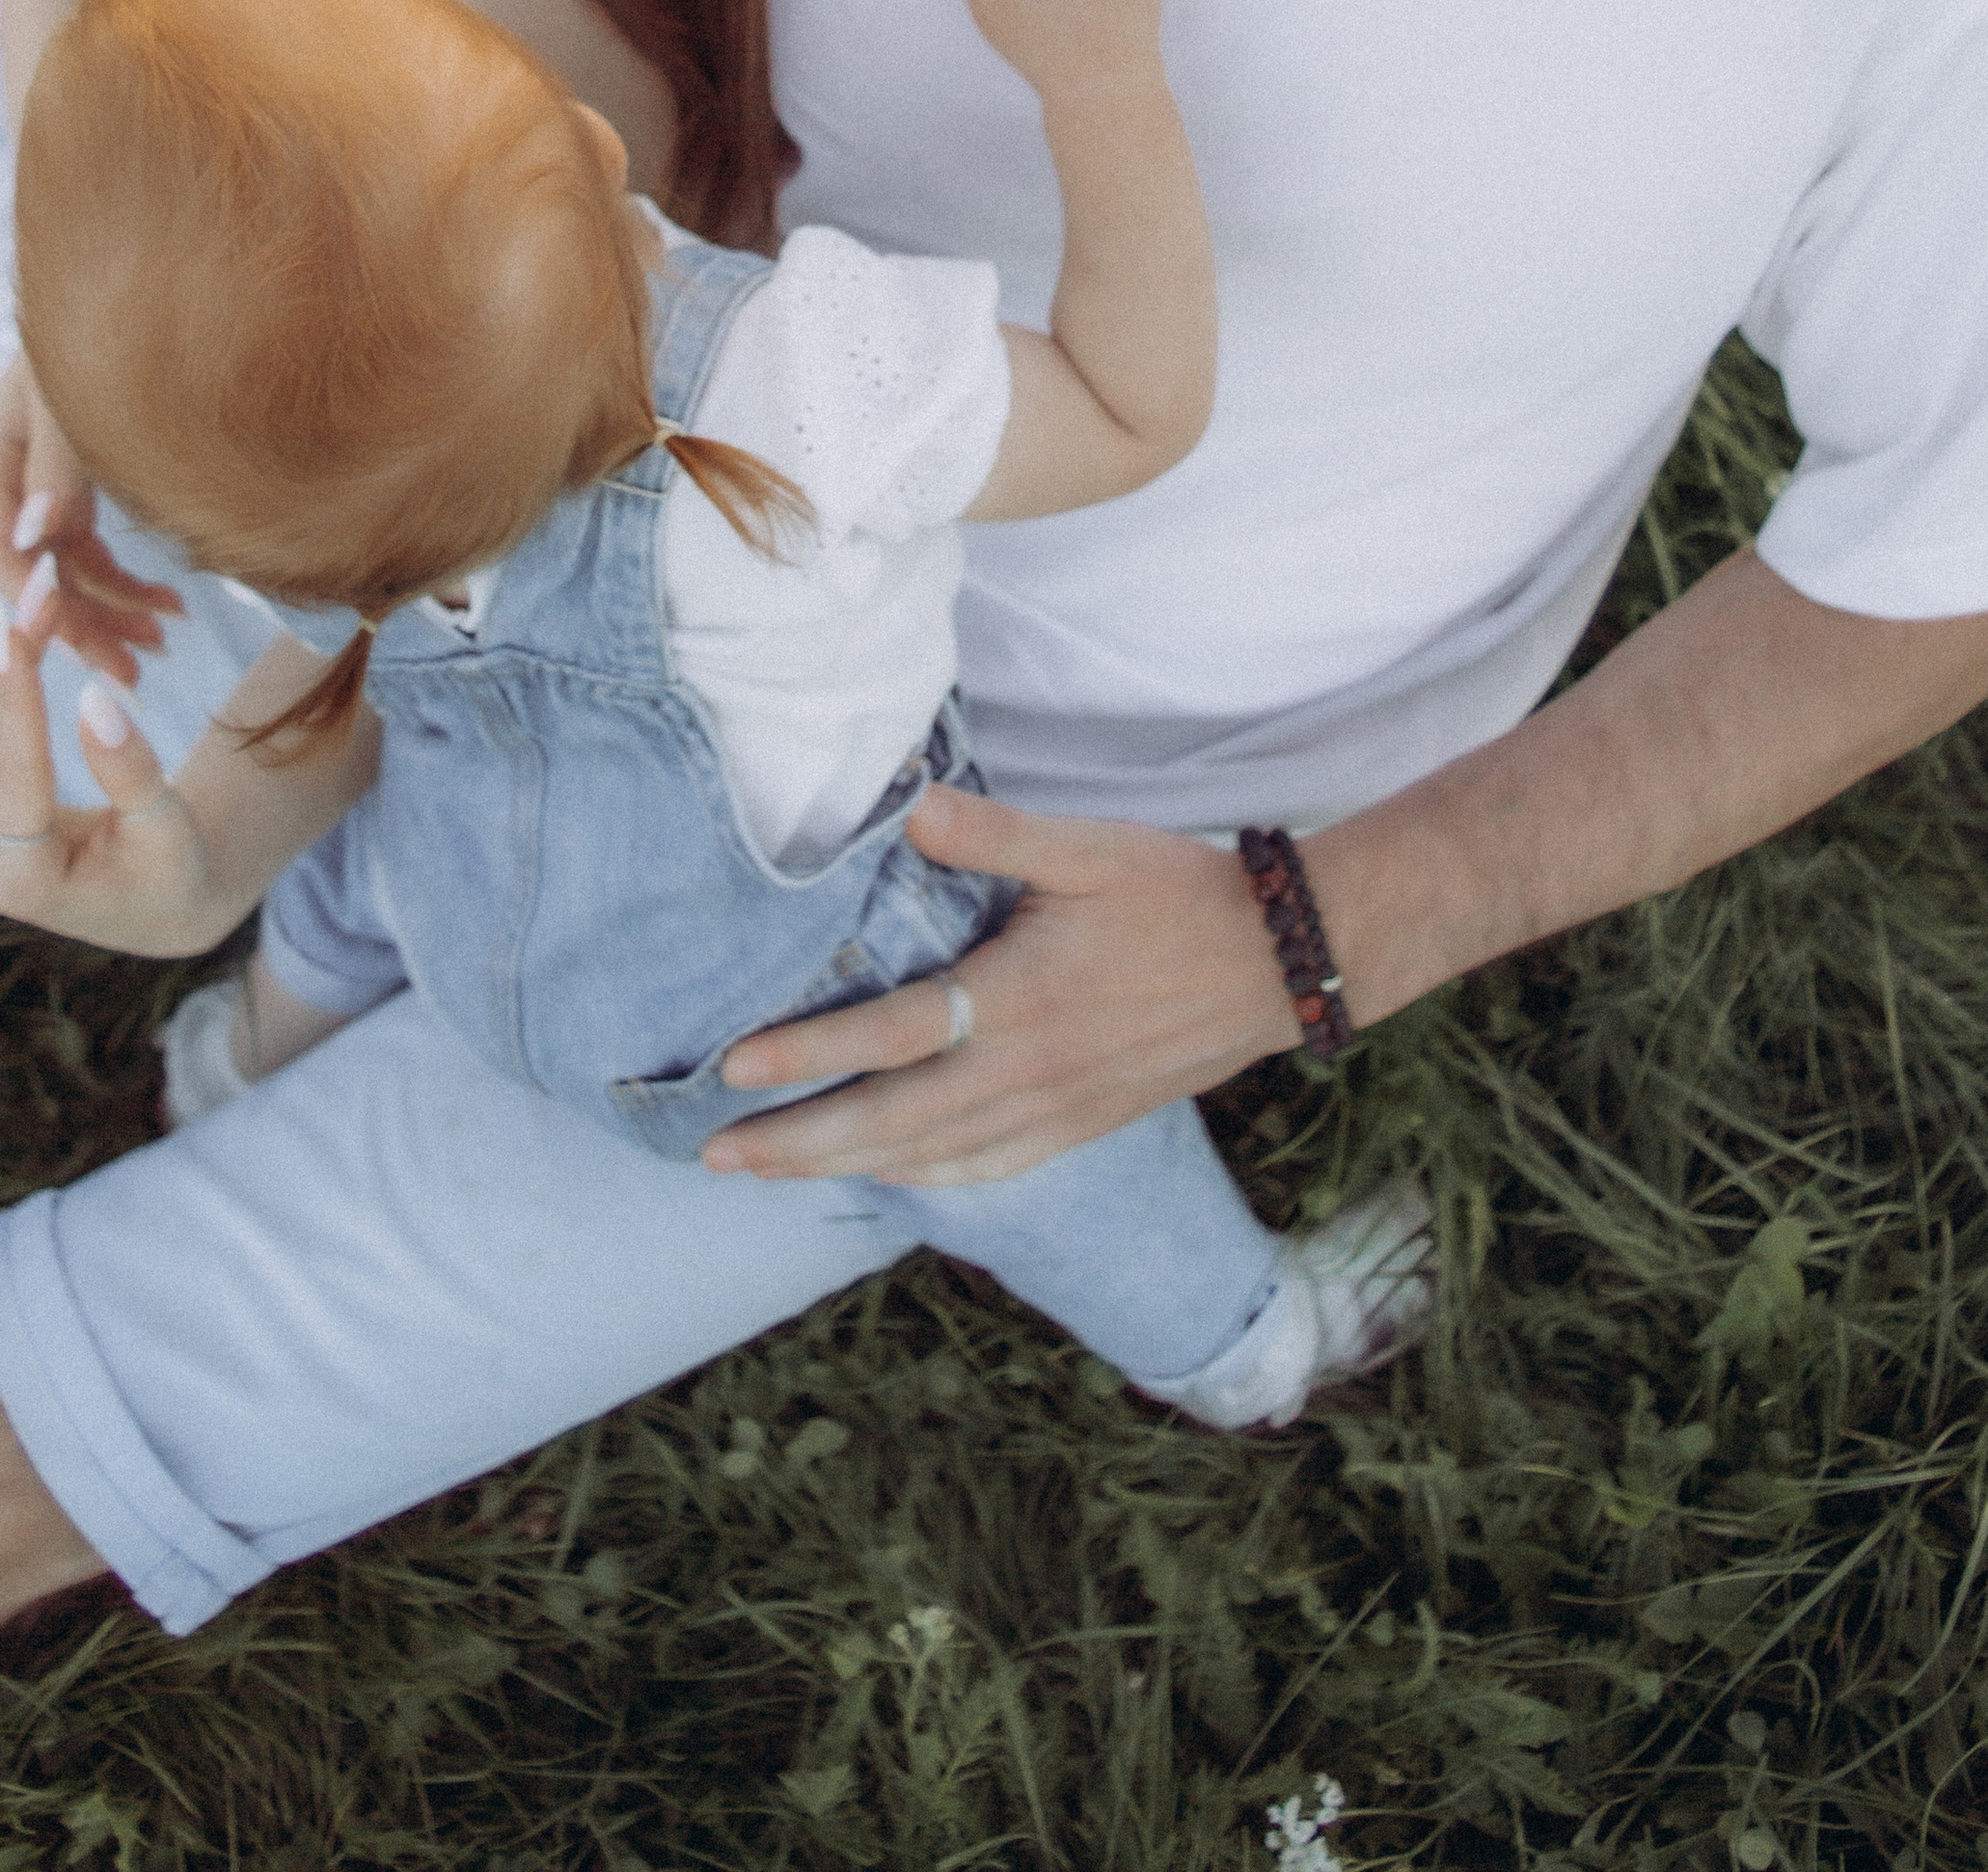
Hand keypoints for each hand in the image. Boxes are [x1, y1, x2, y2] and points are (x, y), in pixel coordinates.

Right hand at [0, 350, 179, 687]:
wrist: (143, 287)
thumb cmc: (105, 330)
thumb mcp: (73, 393)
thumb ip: (58, 463)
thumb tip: (35, 540)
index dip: (34, 602)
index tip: (75, 641)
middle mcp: (9, 483)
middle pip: (34, 575)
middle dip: (82, 627)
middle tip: (134, 673)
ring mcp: (43, 489)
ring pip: (68, 573)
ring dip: (112, 613)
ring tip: (162, 645)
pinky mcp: (79, 490)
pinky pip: (92, 553)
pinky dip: (129, 584)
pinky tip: (173, 607)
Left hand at [0, 597, 230, 955]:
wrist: (151, 904)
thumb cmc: (172, 868)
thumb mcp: (167, 827)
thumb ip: (129, 769)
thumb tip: (92, 697)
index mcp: (24, 882)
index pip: (14, 774)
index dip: (19, 695)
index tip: (22, 624)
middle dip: (9, 660)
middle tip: (38, 584)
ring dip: (2, 663)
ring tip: (38, 599)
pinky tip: (26, 637)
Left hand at [700, 784, 1301, 1185]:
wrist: (1276, 965)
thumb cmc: (1175, 894)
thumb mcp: (1086, 848)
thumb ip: (992, 833)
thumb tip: (908, 806)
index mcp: (1019, 1001)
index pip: (891, 1037)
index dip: (807, 1053)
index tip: (730, 1066)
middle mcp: (1026, 1074)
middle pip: (889, 1125)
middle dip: (794, 1144)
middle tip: (712, 1154)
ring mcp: (1052, 1113)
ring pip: (927, 1159)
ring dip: (840, 1169)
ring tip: (767, 1171)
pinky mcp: (1078, 1129)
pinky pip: (983, 1170)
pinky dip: (920, 1181)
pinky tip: (882, 1176)